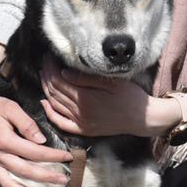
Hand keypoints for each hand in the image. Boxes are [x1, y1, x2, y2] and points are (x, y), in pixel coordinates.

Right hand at [0, 83, 73, 186]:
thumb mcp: (10, 107)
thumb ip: (26, 124)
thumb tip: (41, 141)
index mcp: (4, 140)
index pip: (34, 152)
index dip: (53, 156)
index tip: (68, 157)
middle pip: (25, 171)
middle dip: (46, 177)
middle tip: (64, 181)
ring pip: (7, 184)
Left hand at [40, 58, 168, 137]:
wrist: (143, 119)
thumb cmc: (131, 96)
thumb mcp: (112, 82)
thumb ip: (86, 78)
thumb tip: (63, 72)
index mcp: (86, 98)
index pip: (59, 80)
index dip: (51, 67)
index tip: (48, 56)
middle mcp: (80, 112)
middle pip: (54, 91)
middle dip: (47, 75)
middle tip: (44, 63)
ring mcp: (80, 123)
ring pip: (55, 105)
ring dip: (46, 89)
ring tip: (43, 76)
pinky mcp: (84, 130)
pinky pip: (61, 123)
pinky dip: (50, 113)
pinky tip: (44, 103)